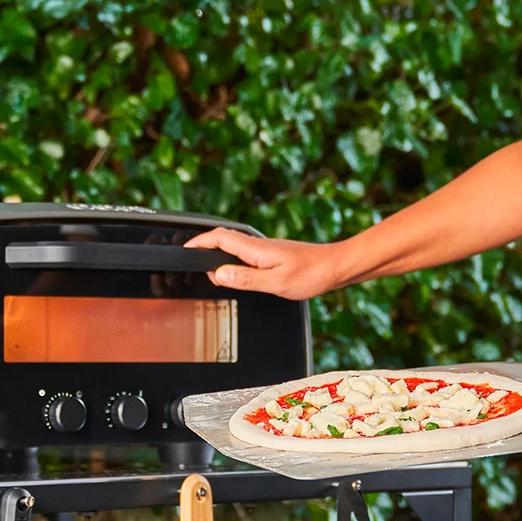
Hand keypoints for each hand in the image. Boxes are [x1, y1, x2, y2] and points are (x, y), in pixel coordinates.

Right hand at [184, 227, 344, 299]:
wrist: (336, 267)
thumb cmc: (312, 274)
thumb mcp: (276, 282)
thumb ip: (245, 278)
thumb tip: (219, 274)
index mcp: (256, 249)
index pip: (218, 238)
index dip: (198, 242)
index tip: (184, 250)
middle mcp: (258, 246)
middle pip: (223, 239)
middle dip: (203, 247)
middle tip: (192, 261)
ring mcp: (266, 249)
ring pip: (233, 246)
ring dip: (217, 253)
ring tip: (208, 269)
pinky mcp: (272, 255)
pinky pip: (244, 252)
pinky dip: (232, 259)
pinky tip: (235, 271)